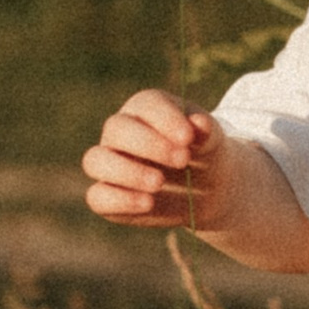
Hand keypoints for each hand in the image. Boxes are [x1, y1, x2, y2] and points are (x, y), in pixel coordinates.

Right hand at [83, 88, 227, 229]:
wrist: (206, 190)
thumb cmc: (204, 154)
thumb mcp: (212, 140)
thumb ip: (207, 131)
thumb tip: (199, 123)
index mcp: (146, 108)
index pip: (145, 105)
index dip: (165, 120)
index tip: (188, 138)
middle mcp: (120, 132)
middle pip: (116, 129)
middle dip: (148, 144)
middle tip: (183, 160)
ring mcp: (110, 164)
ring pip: (96, 161)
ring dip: (127, 172)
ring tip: (159, 184)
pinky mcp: (107, 196)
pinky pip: (98, 197)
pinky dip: (120, 200)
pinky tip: (148, 203)